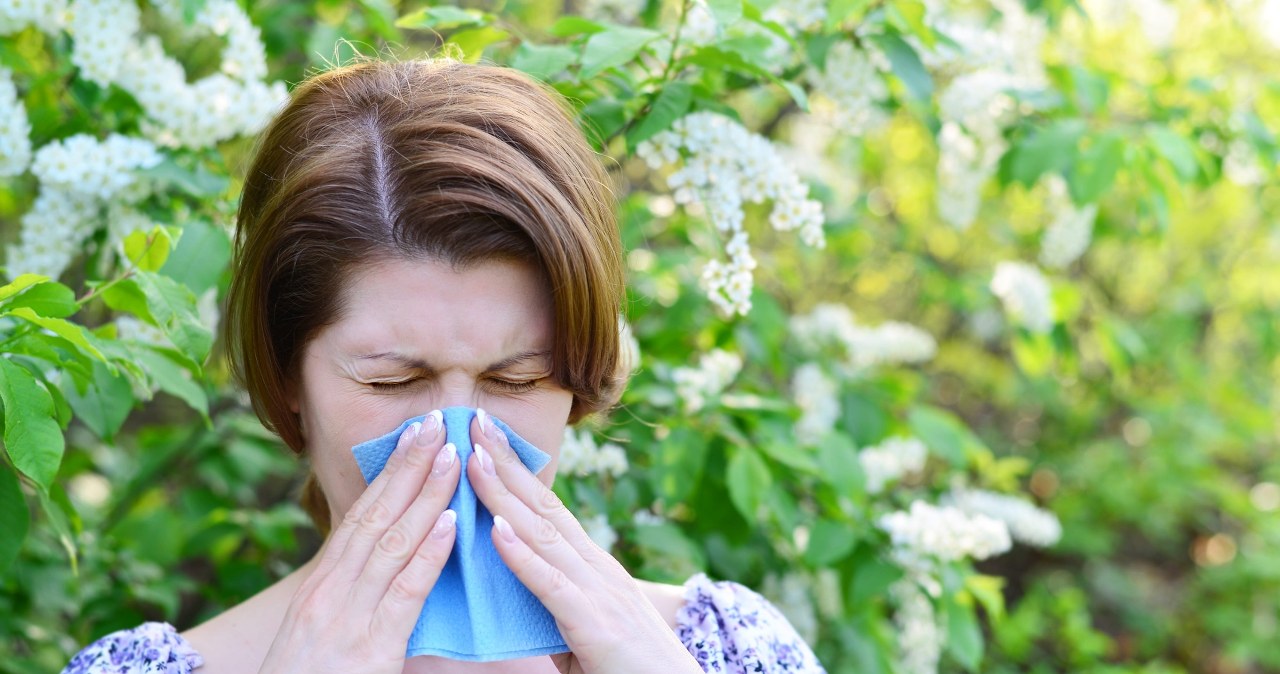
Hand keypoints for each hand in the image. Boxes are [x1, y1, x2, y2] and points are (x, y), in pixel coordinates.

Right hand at [258, 411, 461, 673]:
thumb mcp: (325, 634)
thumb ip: (357, 598)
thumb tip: (392, 568)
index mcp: (321, 587)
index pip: (360, 516)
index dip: (389, 474)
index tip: (414, 436)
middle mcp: (329, 593)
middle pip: (376, 516)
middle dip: (409, 466)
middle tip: (438, 423)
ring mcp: (346, 619)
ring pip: (393, 543)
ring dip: (427, 495)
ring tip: (453, 456)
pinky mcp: (369, 651)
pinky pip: (404, 594)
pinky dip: (428, 555)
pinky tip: (450, 524)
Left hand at [468, 409, 701, 673]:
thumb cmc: (629, 670)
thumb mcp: (584, 629)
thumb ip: (553, 604)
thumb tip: (513, 589)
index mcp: (592, 567)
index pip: (549, 508)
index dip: (517, 472)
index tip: (487, 439)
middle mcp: (596, 568)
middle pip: (543, 506)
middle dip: (506, 463)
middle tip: (475, 422)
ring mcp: (597, 592)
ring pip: (543, 533)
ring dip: (504, 494)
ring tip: (474, 459)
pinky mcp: (594, 624)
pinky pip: (550, 584)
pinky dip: (521, 555)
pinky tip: (496, 529)